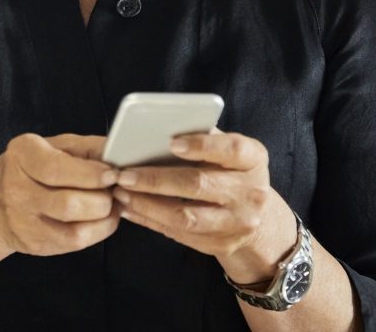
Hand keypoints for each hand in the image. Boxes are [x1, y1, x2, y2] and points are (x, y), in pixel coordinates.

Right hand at [0, 133, 121, 257]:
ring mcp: (23, 221)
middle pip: (69, 203)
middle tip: (115, 190)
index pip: (56, 169)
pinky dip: (97, 232)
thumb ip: (88, 148)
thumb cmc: (32, 168)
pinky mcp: (34, 243)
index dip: (90, 174)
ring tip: (111, 205)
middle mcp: (16, 189)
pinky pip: (74, 243)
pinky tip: (101, 219)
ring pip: (74, 230)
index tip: (112, 174)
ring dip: (103, 218)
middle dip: (102, 198)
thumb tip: (123, 151)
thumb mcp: (54, 146)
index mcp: (22, 155)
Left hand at [110, 130, 297, 284]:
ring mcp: (238, 223)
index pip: (232, 149)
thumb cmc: (228, 170)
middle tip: (123, 174)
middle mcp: (251, 193)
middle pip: (199, 184)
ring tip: (121, 193)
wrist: (254, 215)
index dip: (201, 145)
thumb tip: (154, 130)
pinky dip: (150, 220)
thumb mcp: (225, 150)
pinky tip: (130, 208)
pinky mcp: (221, 245)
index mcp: (253, 160)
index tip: (170, 142)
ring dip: (147, 205)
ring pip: (185, 217)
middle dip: (156, 179)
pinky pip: (179, 234)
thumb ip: (200, 138)